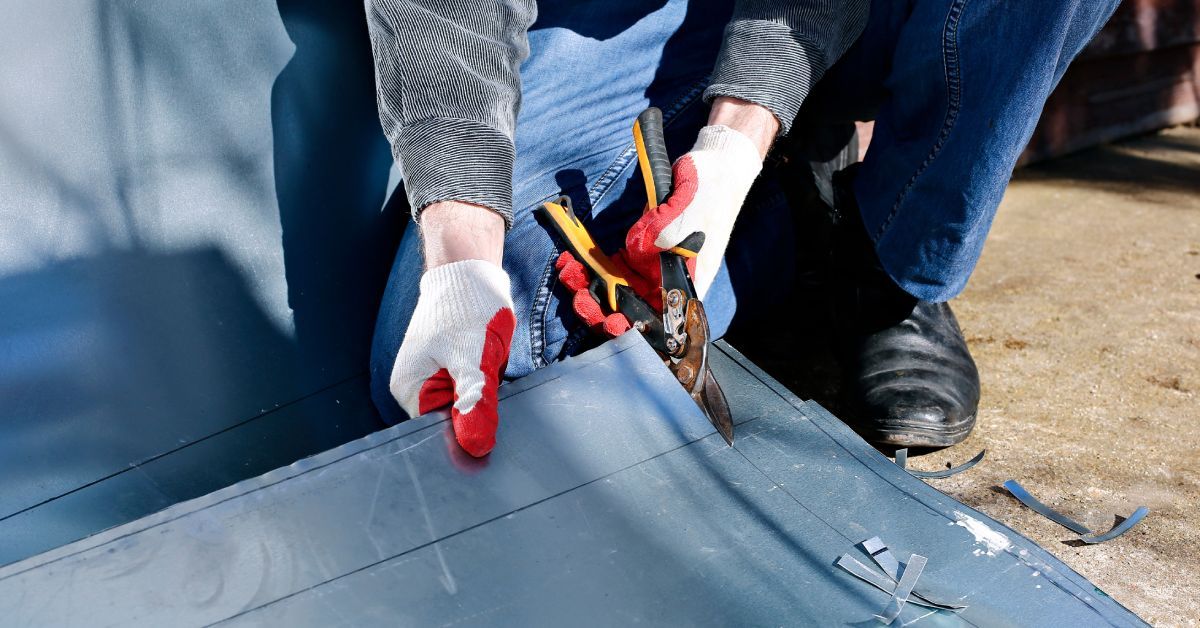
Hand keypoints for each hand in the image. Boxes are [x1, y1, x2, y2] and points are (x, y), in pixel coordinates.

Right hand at [390, 201, 512, 456]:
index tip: (490, 424)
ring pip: (466, 404)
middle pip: (453, 420)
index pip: (439, 433)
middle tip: (491, 380)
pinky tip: (489, 360)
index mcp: (410, 389)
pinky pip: (472, 387)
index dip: (467, 433)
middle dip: (477, 410)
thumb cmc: (467, 308)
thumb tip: (475, 447)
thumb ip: (474, 404)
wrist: (469, 269)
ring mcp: (432, 377)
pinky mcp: (450, 367)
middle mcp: (415, 387)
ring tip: (487, 363)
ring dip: (484, 393)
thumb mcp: (475, 360)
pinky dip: (485, 379)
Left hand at [556, 102, 769, 334]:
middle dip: (602, 308)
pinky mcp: (640, 253)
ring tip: (569, 272)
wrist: (715, 168)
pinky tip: (572, 258)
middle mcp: (671, 282)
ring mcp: (654, 268)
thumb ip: (662, 236)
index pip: (661, 320)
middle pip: (633, 309)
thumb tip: (636, 251)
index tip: (611, 322)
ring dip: (590, 285)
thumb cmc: (710, 193)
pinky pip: (612, 267)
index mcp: (690, 283)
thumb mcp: (686, 214)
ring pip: (617, 289)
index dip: (635, 327)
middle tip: (579, 298)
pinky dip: (592, 265)